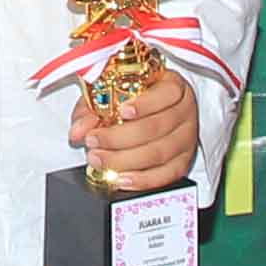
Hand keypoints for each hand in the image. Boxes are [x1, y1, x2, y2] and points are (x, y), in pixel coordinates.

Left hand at [73, 55, 202, 192]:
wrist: (153, 113)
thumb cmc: (132, 99)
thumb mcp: (109, 94)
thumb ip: (91, 109)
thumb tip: (78, 130)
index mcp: (172, 86)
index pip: (166, 93)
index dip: (145, 104)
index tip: (122, 111)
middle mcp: (184, 111)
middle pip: (157, 127)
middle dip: (120, 138)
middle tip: (94, 141)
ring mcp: (187, 138)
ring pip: (159, 153)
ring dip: (125, 160)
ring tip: (100, 159)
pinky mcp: (184, 161)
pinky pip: (166, 175)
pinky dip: (141, 179)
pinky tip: (120, 178)